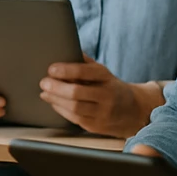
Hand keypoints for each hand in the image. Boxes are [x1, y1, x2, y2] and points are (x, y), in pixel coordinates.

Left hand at [40, 56, 161, 136]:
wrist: (133, 110)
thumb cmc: (109, 86)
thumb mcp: (102, 72)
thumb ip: (84, 62)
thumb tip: (63, 49)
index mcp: (106, 77)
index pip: (84, 72)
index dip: (65, 70)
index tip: (51, 69)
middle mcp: (106, 96)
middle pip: (77, 93)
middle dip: (56, 87)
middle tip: (43, 82)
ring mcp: (102, 113)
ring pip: (74, 108)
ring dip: (55, 99)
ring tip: (44, 92)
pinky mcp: (96, 126)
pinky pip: (75, 118)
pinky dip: (60, 109)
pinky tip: (53, 102)